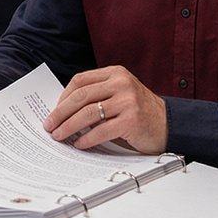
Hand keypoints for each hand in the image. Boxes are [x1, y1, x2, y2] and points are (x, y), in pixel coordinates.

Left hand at [44, 65, 167, 153]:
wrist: (168, 124)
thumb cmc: (139, 112)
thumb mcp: (119, 94)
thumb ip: (97, 96)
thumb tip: (62, 111)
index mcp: (115, 73)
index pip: (81, 81)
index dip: (63, 97)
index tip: (53, 111)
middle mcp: (122, 84)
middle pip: (81, 96)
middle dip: (60, 113)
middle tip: (49, 125)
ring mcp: (128, 101)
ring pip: (88, 113)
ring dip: (69, 126)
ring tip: (59, 136)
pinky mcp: (132, 120)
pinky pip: (101, 130)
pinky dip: (87, 138)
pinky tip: (79, 144)